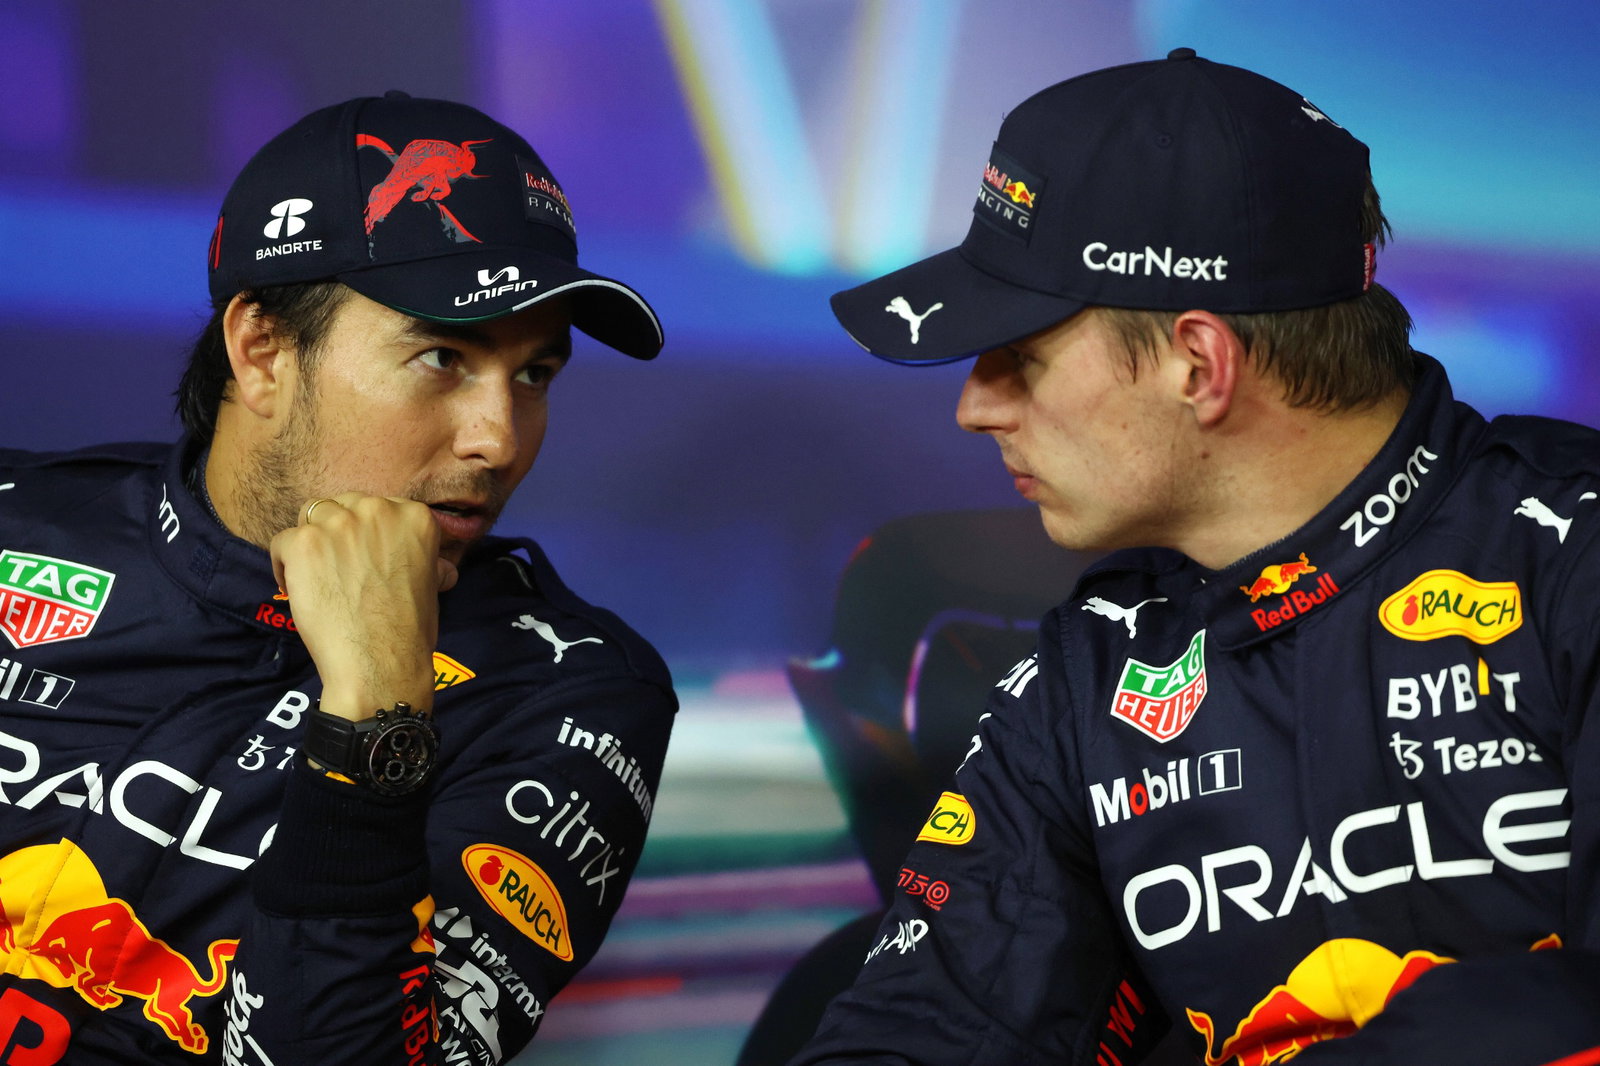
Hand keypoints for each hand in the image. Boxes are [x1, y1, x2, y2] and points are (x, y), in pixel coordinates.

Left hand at [269, 494, 458, 720]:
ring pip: (311, 517)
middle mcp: (378, 510)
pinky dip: (284, 565)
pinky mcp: (304, 543)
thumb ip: (426, 563)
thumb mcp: (432, 587)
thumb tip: (439, 569)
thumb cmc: (409, 632)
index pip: (378, 507)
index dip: (368, 534)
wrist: (380, 663)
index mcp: (414, 517)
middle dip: (338, 532)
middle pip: (343, 505)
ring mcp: (338, 524)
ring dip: (312, 543)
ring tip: (315, 575)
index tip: (365, 557)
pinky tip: (296, 587)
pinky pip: (282, 542)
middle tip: (339, 568)